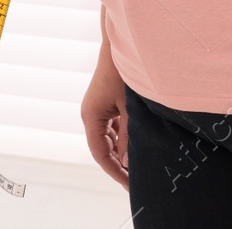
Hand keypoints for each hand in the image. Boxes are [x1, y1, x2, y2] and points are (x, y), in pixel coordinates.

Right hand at [82, 40, 130, 188]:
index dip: (114, 171)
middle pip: (103, 148)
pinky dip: (124, 138)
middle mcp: (91, 115)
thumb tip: (127, 163)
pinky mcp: (107, 104)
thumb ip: (129, 137)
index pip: (100, 153)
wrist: (121, 45)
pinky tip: (138, 144)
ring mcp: (99, 109)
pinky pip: (114, 127)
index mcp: (91, 117)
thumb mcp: (130, 109)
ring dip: (122, 151)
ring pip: (109, 139)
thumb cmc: (123, 73)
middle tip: (136, 181)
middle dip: (119, 164)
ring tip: (140, 166)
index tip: (129, 185)